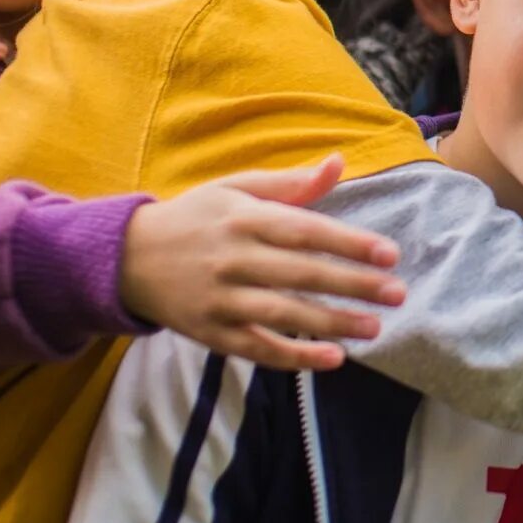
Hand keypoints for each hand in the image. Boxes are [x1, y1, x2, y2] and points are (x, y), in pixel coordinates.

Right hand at [119, 155, 405, 371]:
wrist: (125, 258)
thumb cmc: (196, 217)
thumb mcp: (237, 189)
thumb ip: (291, 183)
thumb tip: (339, 162)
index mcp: (244, 218)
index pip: (306, 231)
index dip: (349, 243)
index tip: (390, 254)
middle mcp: (233, 258)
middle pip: (301, 274)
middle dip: (353, 285)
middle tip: (398, 293)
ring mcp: (219, 299)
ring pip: (282, 314)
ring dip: (332, 324)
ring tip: (375, 329)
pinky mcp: (209, 333)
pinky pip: (256, 348)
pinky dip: (294, 357)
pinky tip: (333, 359)